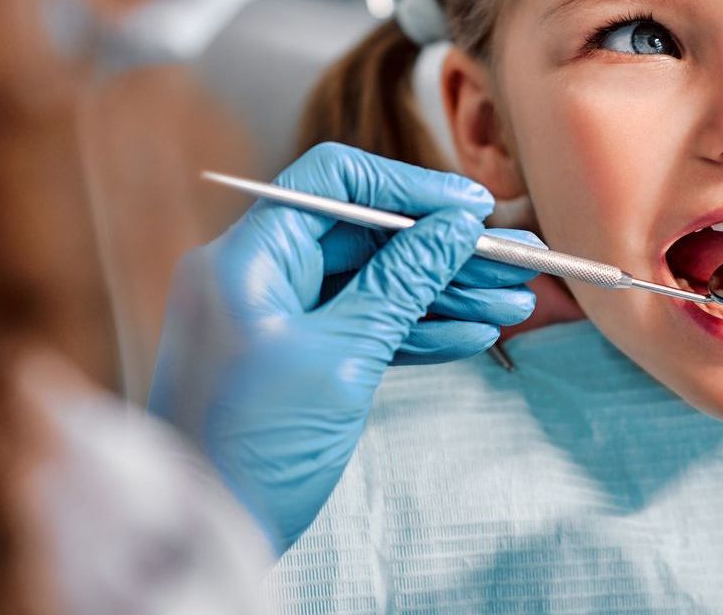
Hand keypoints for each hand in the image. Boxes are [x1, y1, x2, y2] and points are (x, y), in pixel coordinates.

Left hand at [147, 143, 537, 553]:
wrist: (208, 538)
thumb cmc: (254, 450)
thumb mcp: (343, 359)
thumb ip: (401, 283)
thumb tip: (454, 226)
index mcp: (246, 258)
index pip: (334, 184)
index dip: (409, 190)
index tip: (473, 210)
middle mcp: (254, 275)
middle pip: (361, 235)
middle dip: (442, 251)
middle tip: (514, 262)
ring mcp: (270, 319)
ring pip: (368, 284)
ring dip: (439, 294)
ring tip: (510, 304)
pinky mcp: (288, 359)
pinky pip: (357, 326)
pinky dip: (410, 330)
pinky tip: (470, 335)